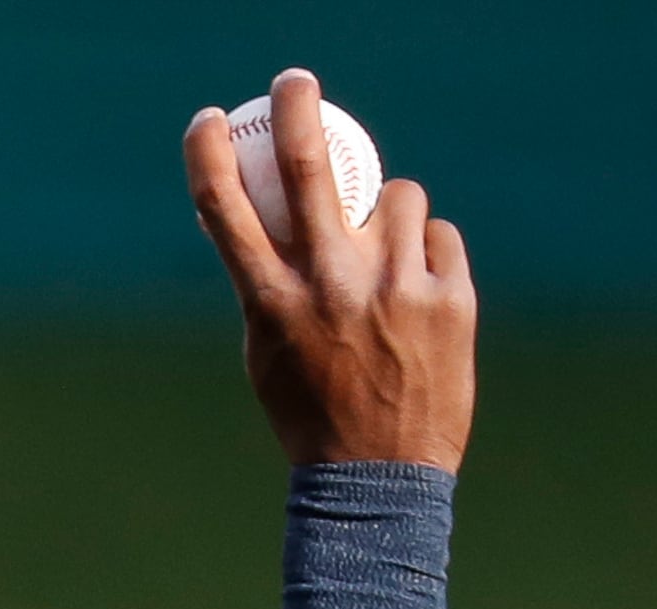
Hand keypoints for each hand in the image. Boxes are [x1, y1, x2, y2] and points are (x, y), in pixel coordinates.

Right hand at [185, 70, 475, 471]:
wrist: (379, 478)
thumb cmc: (313, 414)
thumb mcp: (267, 354)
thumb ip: (268, 287)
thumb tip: (266, 224)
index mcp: (272, 302)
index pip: (225, 209)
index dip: (209, 154)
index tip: (207, 121)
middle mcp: (331, 286)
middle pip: (309, 166)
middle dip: (296, 107)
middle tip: (295, 82)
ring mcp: (395, 287)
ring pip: (400, 197)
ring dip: (392, 213)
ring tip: (390, 260)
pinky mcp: (450, 296)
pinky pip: (439, 236)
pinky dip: (430, 253)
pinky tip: (421, 294)